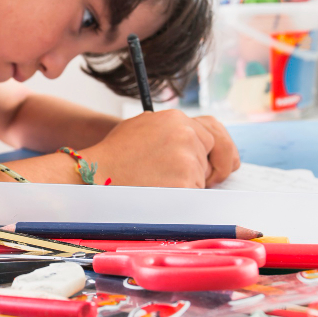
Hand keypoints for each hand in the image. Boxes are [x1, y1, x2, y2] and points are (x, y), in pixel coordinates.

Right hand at [82, 110, 238, 187]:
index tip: (222, 162)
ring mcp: (186, 158)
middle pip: (214, 152)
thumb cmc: (114, 156)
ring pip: (203, 176)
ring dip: (189, 184)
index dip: (219, 148)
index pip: (212, 131)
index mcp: (176, 119)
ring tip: (158, 184)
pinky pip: (195, 194)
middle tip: (209, 180)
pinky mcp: (185, 182)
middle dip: (213, 168)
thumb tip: (194, 140)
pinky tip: (160, 194)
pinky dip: (183, 198)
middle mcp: (185, 134)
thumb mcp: (143, 128)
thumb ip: (170, 130)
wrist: (96, 175)